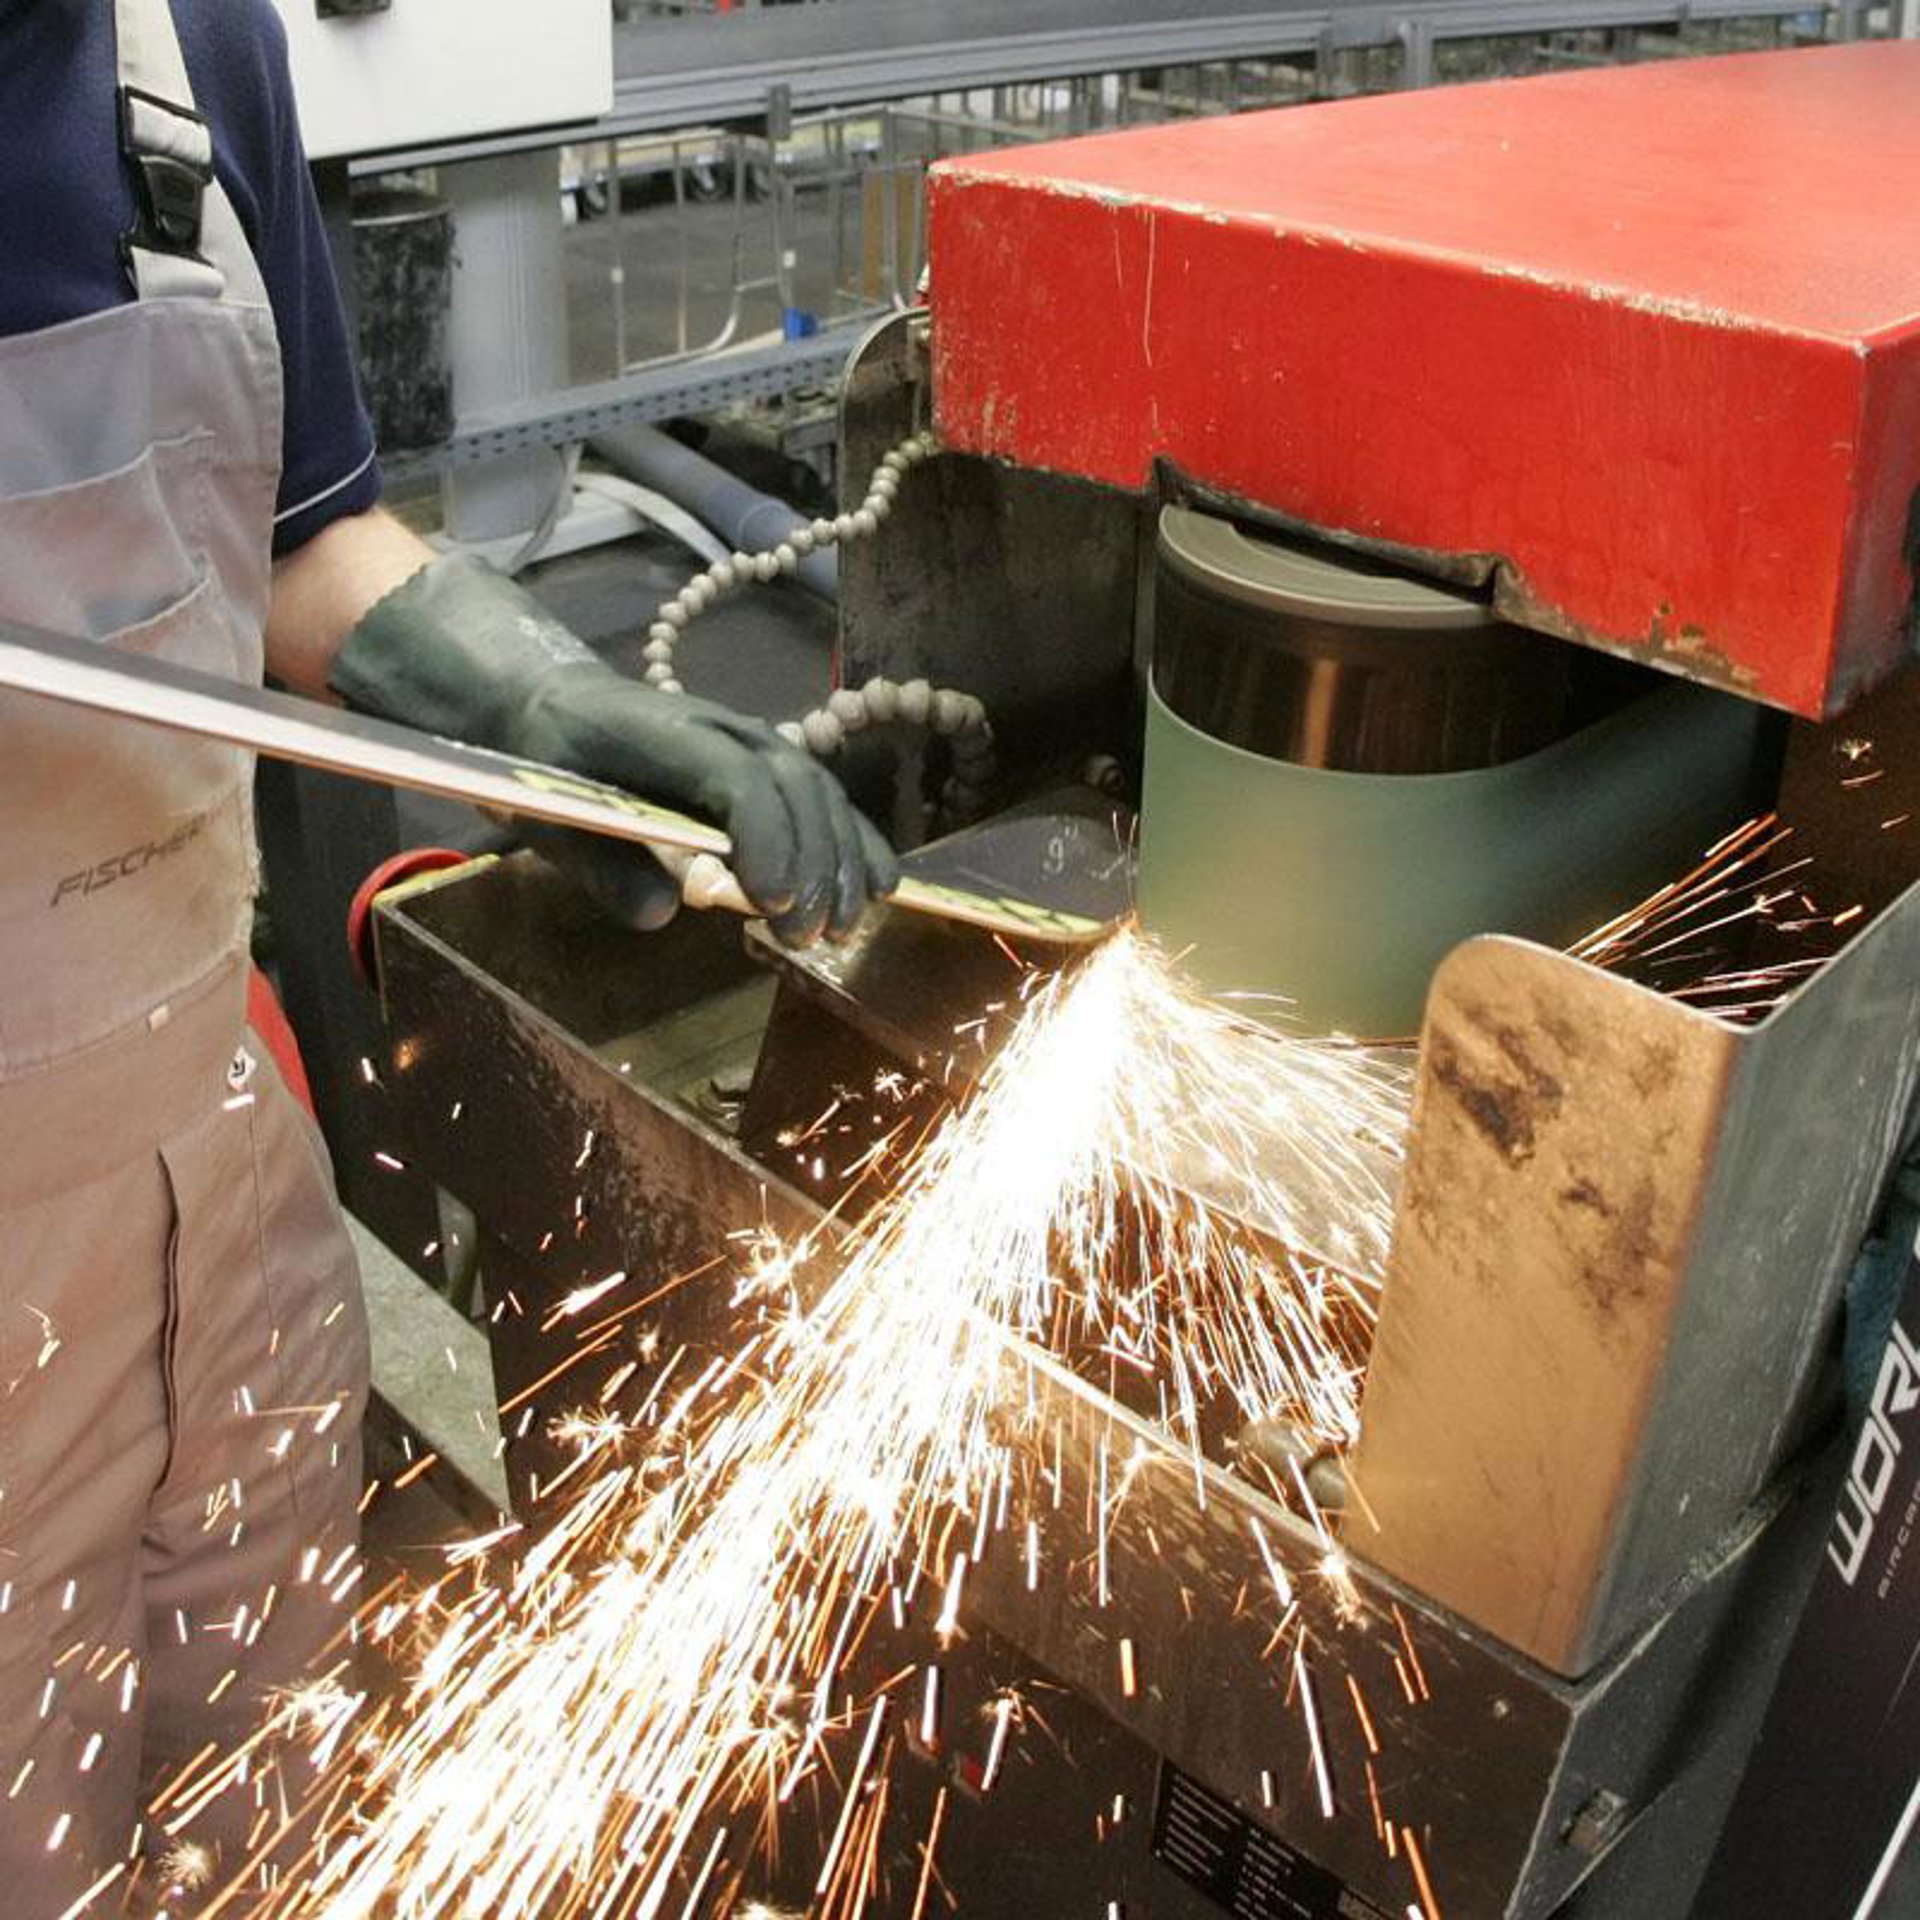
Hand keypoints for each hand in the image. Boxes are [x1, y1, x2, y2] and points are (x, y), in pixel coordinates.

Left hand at [507, 672, 897, 944]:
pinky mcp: (768, 762)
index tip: (772, 904)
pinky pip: (824, 797)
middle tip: (807, 937)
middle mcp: (722, 728)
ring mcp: (752, 740)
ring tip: (844, 928)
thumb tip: (665, 912)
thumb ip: (603, 866)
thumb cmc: (546, 765)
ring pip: (819, 791)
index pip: (737, 778)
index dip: (766, 838)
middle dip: (814, 864)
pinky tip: (881, 887)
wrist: (557, 706)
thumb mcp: (549, 818)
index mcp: (663, 733)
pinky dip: (856, 841)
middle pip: (794, 785)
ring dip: (843, 860)